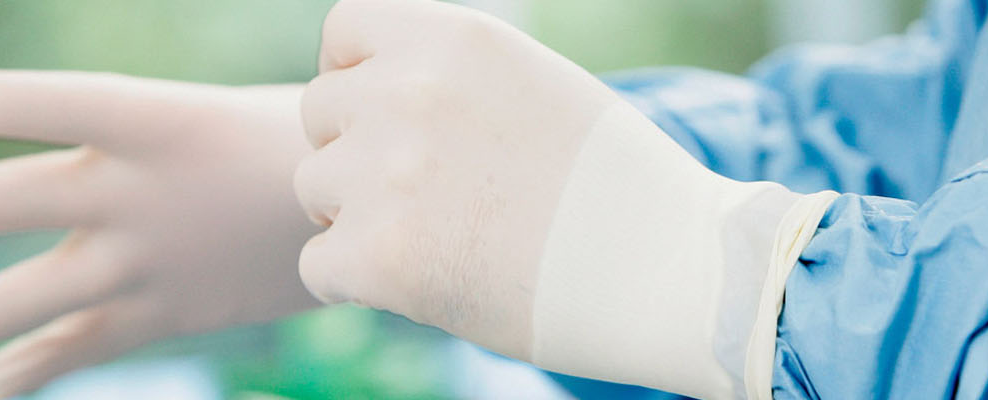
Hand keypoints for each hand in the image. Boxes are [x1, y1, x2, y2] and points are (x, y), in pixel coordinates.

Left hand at [0, 71, 319, 399]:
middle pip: (16, 201)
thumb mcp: (198, 110)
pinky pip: (75, 352)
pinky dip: (10, 379)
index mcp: (163, 120)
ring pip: (39, 296)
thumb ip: (113, 128)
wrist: (374, 212)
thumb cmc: (275, 141)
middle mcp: (149, 195)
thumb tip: (17, 152)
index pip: (51, 105)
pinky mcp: (164, 317)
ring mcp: (155, 265)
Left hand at [295, 1, 826, 397]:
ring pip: (314, 188)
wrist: (673, 276)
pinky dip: (360, 283)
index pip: (344, 31)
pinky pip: (320, 265)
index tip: (394, 121)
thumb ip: (452, 76)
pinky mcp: (380, 256)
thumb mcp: (535, 85)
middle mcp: (410, 90)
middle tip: (429, 199)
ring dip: (358, 218)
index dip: (359, 78)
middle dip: (357, 154)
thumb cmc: (619, 189)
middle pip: (320, 114)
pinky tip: (428, 285)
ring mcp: (388, 173)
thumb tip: (375, 89)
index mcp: (453, 38)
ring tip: (443, 241)